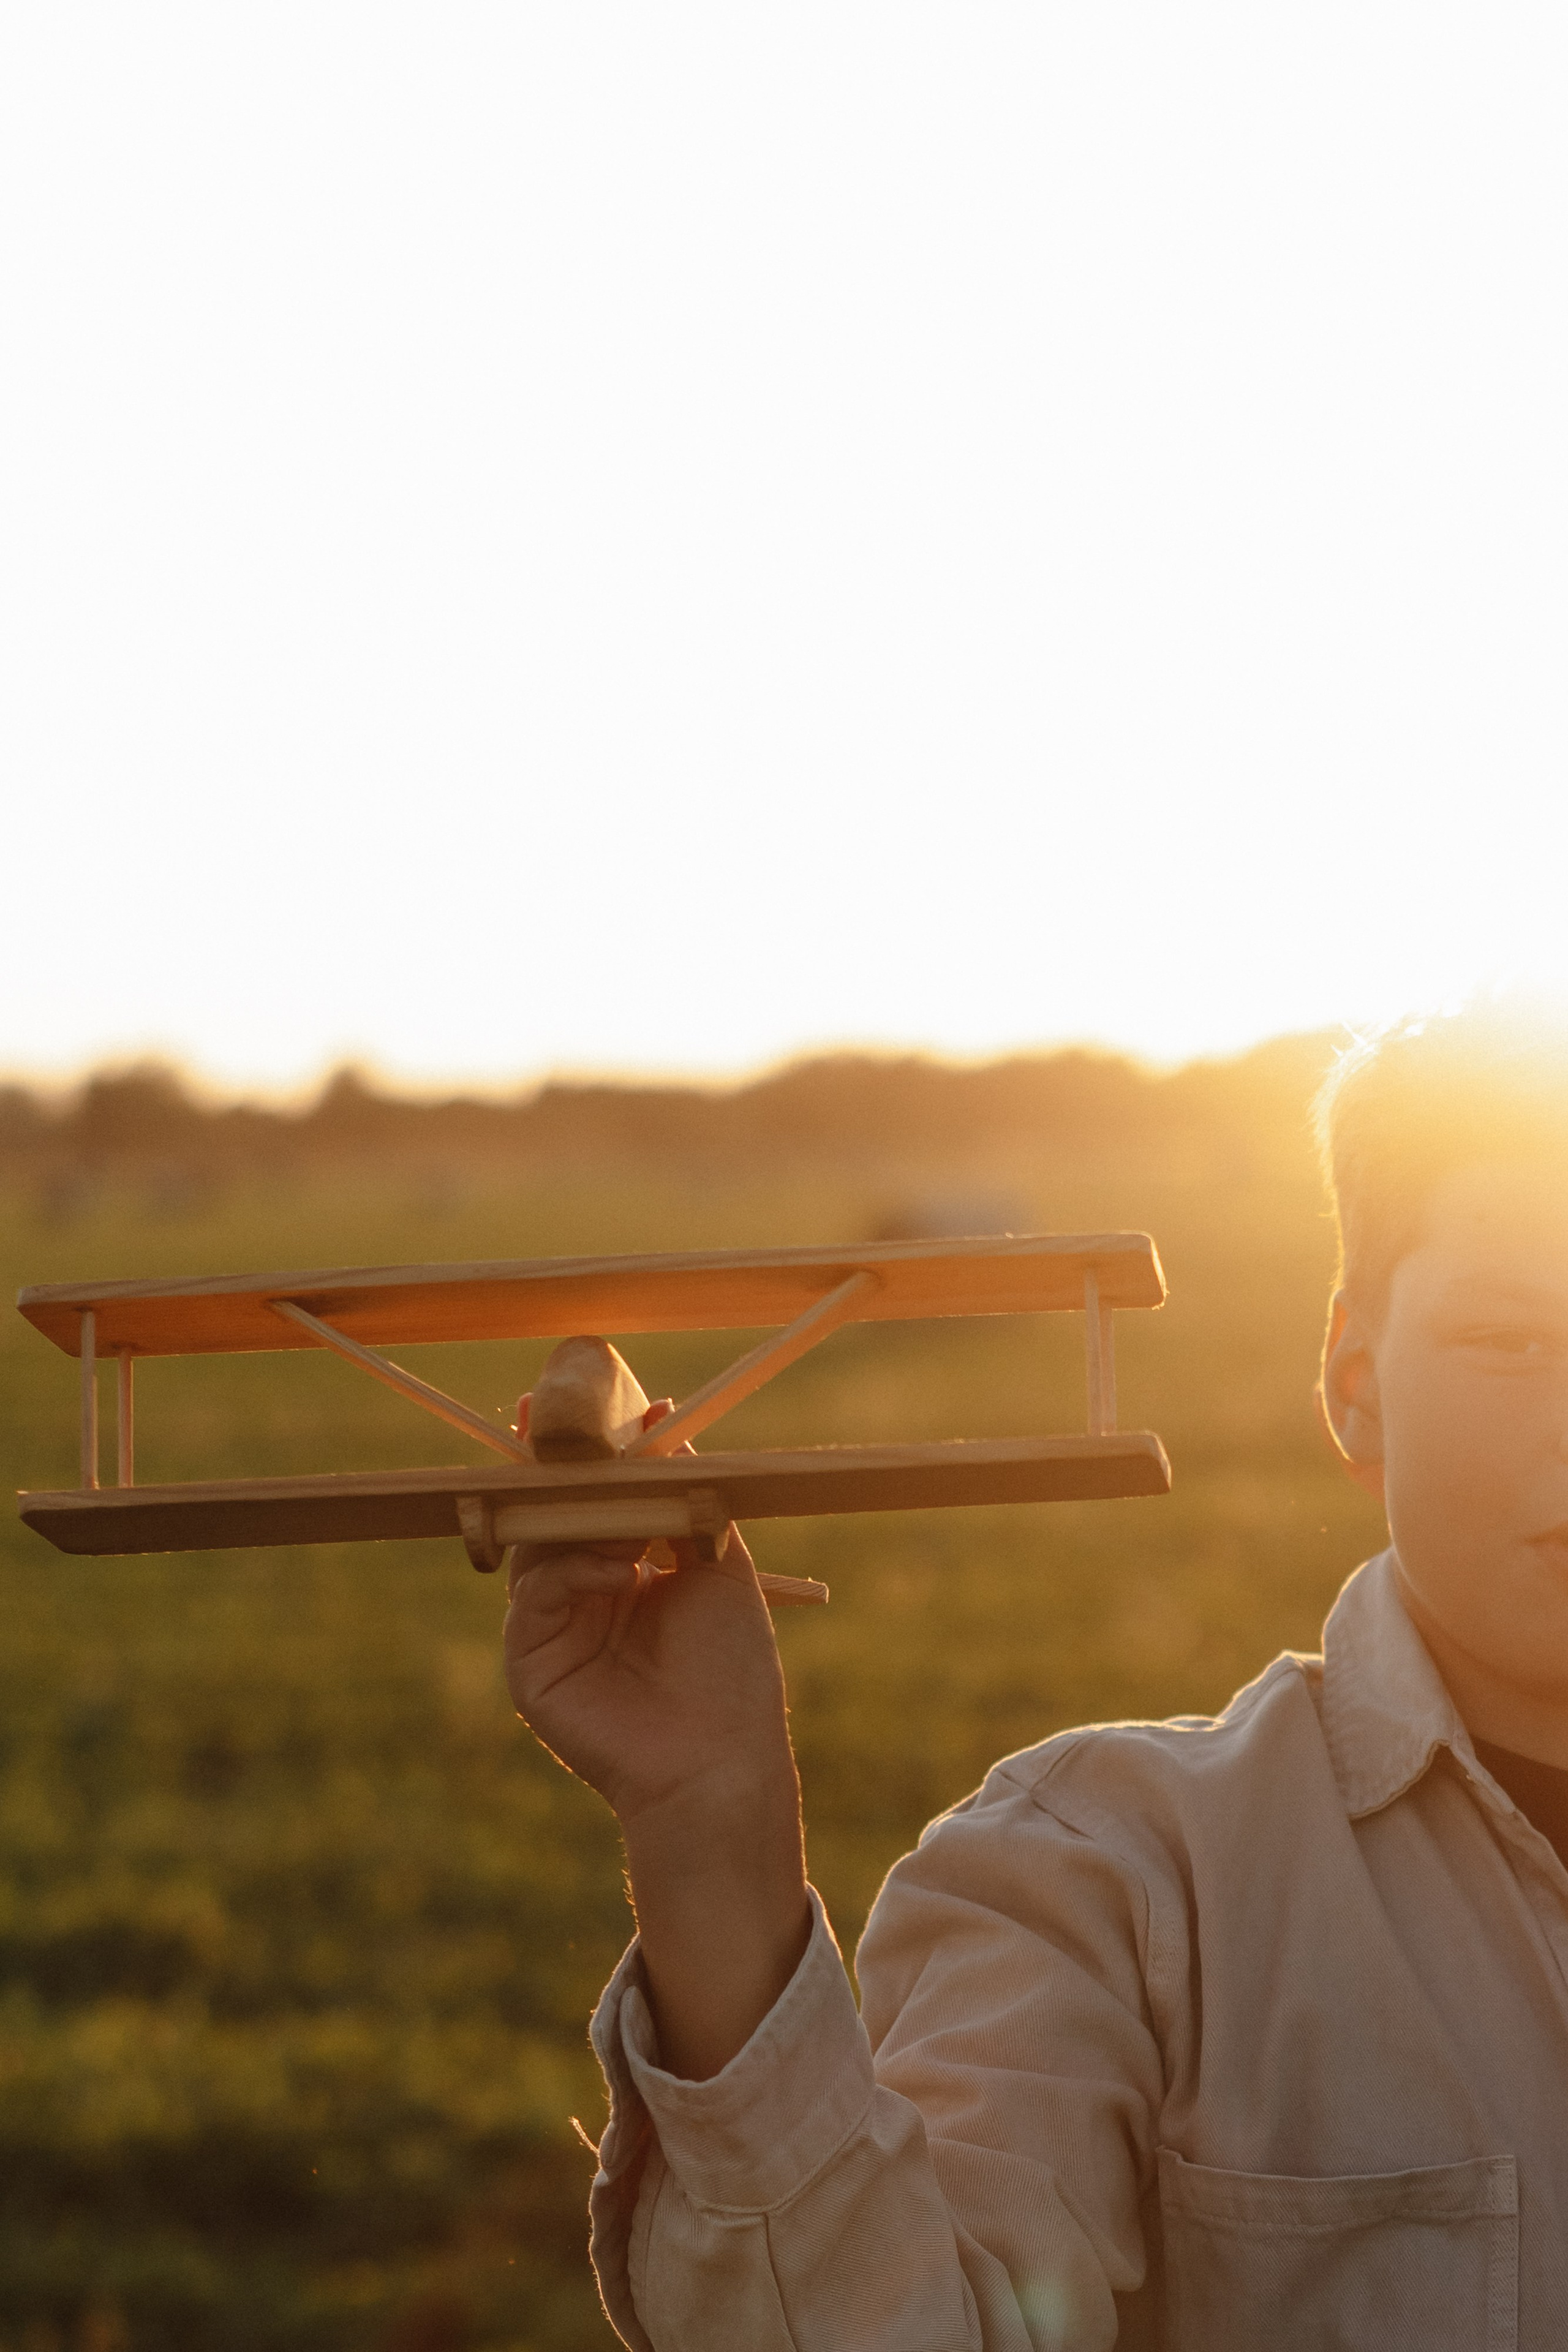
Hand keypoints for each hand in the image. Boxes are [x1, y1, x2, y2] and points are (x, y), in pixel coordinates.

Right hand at [502, 1397, 810, 2074]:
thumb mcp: (713, 1558)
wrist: (721, 1758)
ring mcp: (548, 1629)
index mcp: (619, 1568)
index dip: (581, 1453)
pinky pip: (536, 1593)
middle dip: (555, 1466)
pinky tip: (620, 1568)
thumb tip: (662, 1412)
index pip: (587, 1497)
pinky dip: (574, 1569)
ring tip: (621, 1501)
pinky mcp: (530, 1663)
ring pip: (538, 1544)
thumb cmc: (731, 1668)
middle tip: (555, 1418)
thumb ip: (681, 1490)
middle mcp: (577, 1594)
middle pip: (550, 1512)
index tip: (575, 1399)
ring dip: (577, 1515)